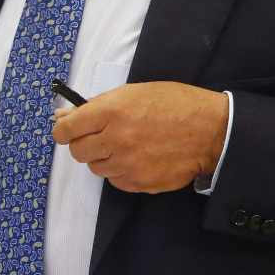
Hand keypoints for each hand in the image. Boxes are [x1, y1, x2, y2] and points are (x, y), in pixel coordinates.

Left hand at [50, 82, 228, 193]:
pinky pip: (116, 180)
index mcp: (111, 112)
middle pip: (77, 151)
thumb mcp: (133, 92)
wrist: (211, 131)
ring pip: (96, 168)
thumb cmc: (173, 104)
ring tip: (125, 146)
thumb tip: (64, 116)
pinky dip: (120, 172)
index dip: (63, 130)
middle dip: (83, 144)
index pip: (66, 129)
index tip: (66, 130)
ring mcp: (128, 164)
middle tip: (99, 137)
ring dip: (103, 158)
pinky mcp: (140, 182)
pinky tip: (138, 158)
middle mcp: (115, 140)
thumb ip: (97, 105)